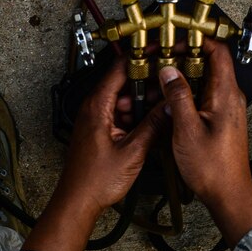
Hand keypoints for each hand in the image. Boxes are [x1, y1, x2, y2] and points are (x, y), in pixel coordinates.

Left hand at [57, 59, 163, 214]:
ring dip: (146, 99)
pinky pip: (122, 114)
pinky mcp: (101, 131)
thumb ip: (154, 125)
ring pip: (125, 99)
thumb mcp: (132, 151)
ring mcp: (97, 119)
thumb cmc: (95, 180)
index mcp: (97, 106)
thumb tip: (171, 106)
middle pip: (124, 82)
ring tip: (169, 98)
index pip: (120, 67)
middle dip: (149, 79)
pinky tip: (156, 119)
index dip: (142, 56)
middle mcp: (94, 108)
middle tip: (172, 76)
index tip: (161, 49)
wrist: (78, 201)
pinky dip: (138, 114)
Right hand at [159, 38, 251, 245]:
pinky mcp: (220, 120)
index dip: (196, 40)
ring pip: (204, 80)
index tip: (175, 42)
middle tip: (162, 59)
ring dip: (183, 76)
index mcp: (226, 94)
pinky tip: (170, 101)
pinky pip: (203, 96)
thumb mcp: (187, 129)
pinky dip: (187, 93)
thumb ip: (177, 96)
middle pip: (209, 63)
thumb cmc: (213, 168)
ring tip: (162, 79)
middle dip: (184, 57)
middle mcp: (230, 98)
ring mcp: (226, 109)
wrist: (228, 194)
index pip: (218, 51)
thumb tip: (169, 71)